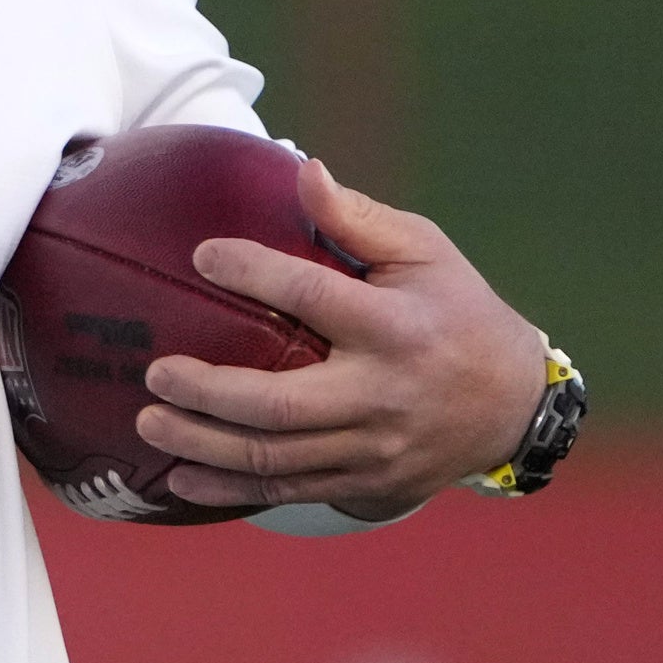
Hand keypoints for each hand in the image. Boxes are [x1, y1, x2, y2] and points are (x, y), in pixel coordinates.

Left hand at [139, 155, 547, 517]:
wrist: (516, 407)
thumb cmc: (459, 313)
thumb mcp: (426, 253)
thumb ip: (357, 219)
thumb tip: (303, 170)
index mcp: (396, 328)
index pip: (312, 296)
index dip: (253, 273)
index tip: (202, 255)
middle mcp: (382, 396)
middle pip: (279, 404)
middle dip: (207, 392)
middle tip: (155, 371)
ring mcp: (374, 450)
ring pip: (274, 459)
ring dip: (201, 445)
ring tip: (147, 422)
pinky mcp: (367, 485)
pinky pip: (288, 492)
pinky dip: (229, 490)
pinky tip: (179, 478)